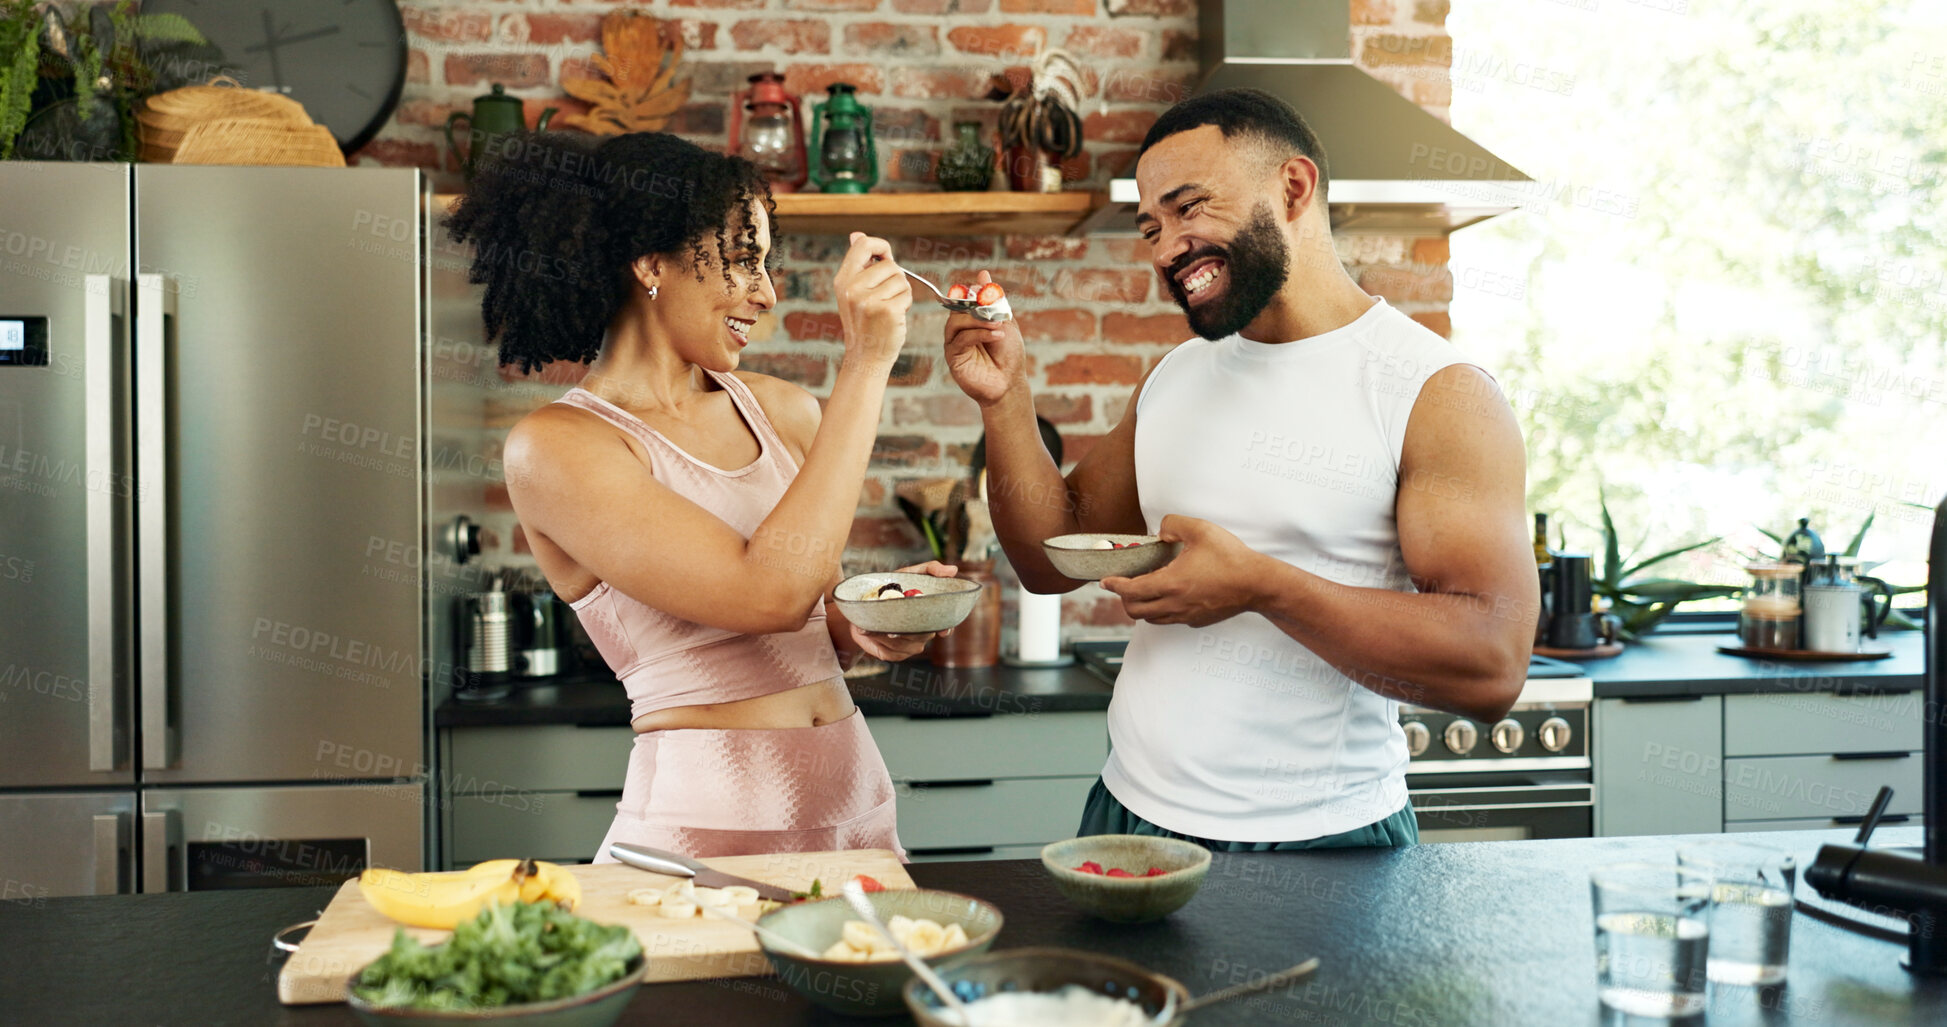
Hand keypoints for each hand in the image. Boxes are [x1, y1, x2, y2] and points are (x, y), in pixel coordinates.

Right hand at [833, 232, 911, 369]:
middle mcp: (852, 288)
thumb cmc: (865, 323)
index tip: (886, 257)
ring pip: (901, 279)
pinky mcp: (887, 310)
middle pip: (889, 264)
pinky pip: (906, 294)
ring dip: (901, 293)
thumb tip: (856, 234)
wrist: (865, 357)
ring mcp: (869, 300)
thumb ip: (859, 264)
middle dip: (895, 278)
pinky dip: (905, 304)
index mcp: (843, 280)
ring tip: (889, 308)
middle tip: (886, 297)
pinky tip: (894, 317)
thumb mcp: (854, 291)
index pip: (863, 244)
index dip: (880, 246)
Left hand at [849, 560, 958, 660]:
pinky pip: (891, 652)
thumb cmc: (891, 586)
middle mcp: (924, 634)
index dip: (945, 628)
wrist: (862, 603)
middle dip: (906, 628)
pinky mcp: (894, 655)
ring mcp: (910, 647)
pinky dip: (878, 641)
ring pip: (904, 644)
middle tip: (893, 619)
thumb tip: (953, 570)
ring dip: (887, 633)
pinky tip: (869, 631)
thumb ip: (931, 569)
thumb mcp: (910, 573)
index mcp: (930, 616)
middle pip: (921, 636)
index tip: (942, 630)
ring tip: (873, 621)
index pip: (945, 625)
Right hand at [943, 270, 1026, 406]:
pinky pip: (961, 339)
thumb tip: (983, 273)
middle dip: (977, 307)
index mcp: (970, 320)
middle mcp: (959, 330)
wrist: (1010, 383)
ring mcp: (954, 343)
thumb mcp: (1005, 321)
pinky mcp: (953, 357)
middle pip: (957, 308)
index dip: (974, 293)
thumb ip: (993, 299)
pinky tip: (997, 336)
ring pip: (956, 322)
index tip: (988, 293)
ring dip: (978, 321)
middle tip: (996, 313)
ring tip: (998, 326)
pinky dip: (979, 334)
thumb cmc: (1008, 354)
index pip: (964, 298)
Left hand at [1099, 515, 1263, 627]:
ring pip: (1151, 619)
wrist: (1257, 583)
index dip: (1114, 585)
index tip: (1105, 581)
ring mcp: (1186, 615)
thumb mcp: (1199, 529)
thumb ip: (1173, 524)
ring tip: (1143, 590)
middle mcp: (1174, 604)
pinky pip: (1170, 619)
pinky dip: (1161, 610)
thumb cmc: (1230, 557)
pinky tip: (1169, 595)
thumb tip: (1161, 532)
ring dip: (1141, 606)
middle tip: (1123, 585)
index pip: (1130, 590)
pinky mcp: (1197, 620)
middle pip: (1135, 611)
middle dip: (1123, 598)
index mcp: (1170, 583)